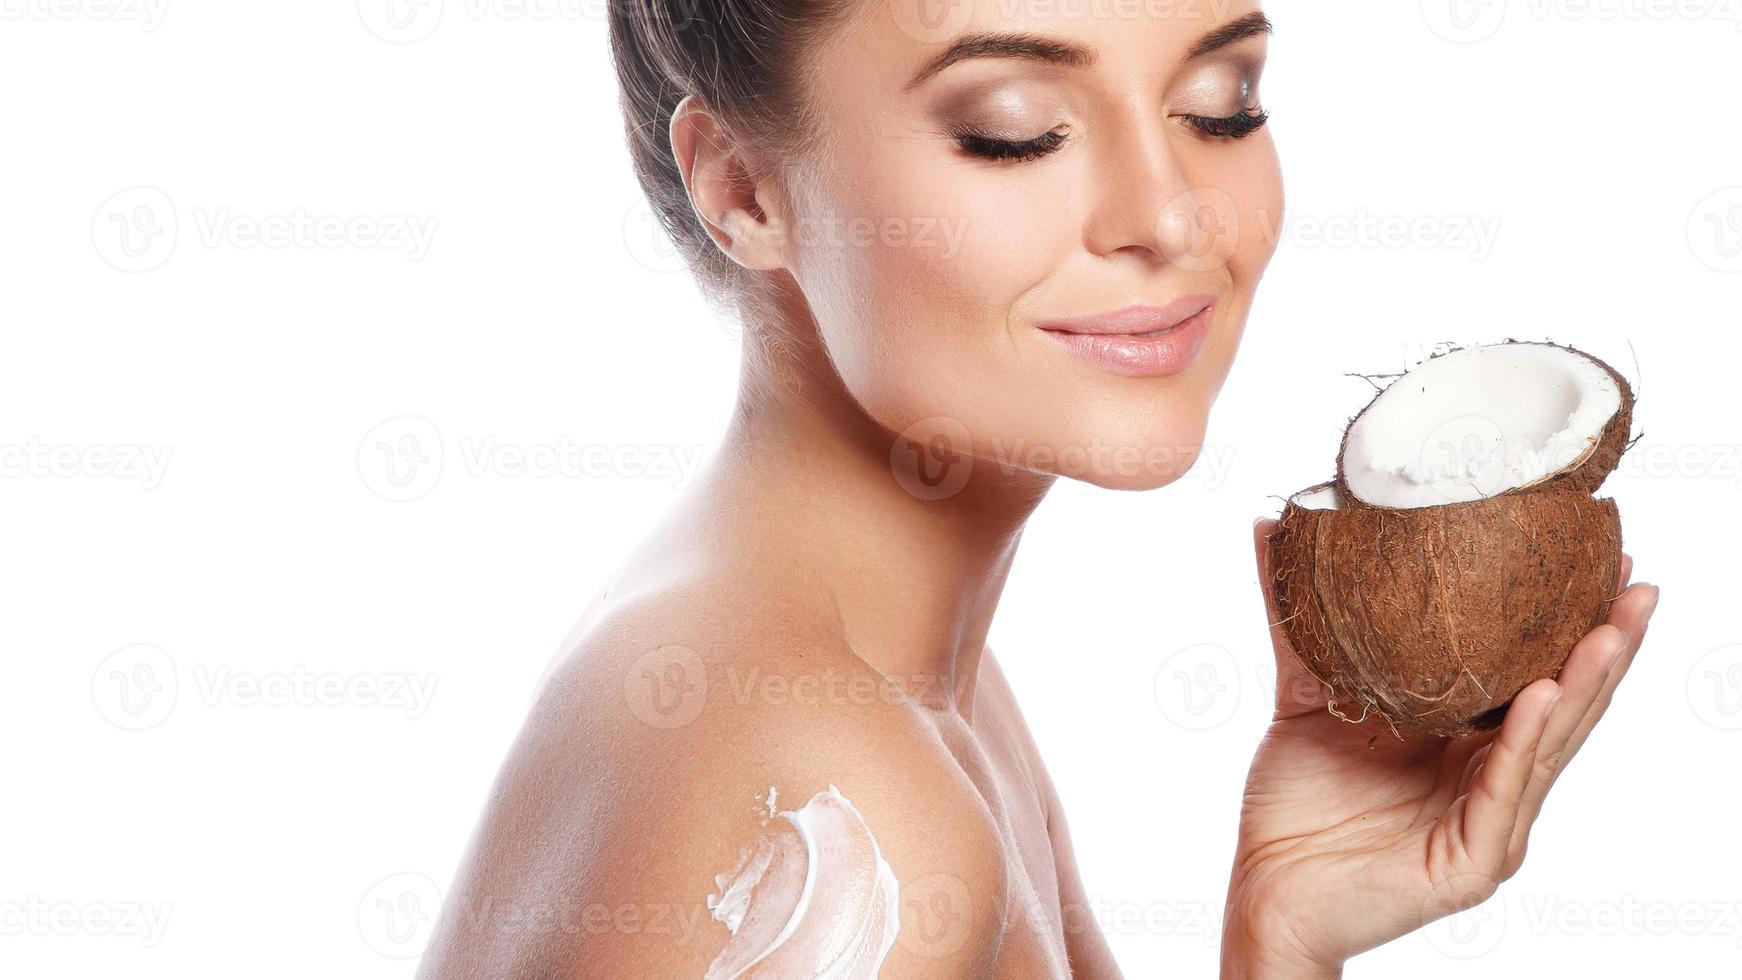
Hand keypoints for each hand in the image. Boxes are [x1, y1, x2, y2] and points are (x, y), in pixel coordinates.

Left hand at [1220, 517, 1660, 976]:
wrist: (1264, 888)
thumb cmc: (1294, 803)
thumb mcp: (1304, 696)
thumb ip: (1297, 621)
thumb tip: (1270, 526)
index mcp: (1463, 739)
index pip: (1532, 670)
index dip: (1567, 619)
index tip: (1596, 556)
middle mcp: (1488, 776)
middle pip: (1563, 703)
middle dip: (1604, 643)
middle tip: (1634, 582)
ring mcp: (1487, 820)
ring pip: (1549, 744)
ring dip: (1584, 685)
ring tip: (1610, 627)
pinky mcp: (1471, 860)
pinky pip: (1503, 792)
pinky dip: (1524, 743)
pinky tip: (1544, 695)